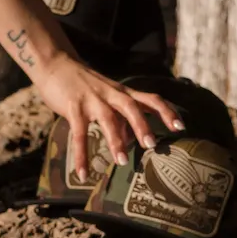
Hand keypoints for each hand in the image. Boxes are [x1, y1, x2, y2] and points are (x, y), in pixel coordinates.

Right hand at [35, 56, 185, 178]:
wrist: (55, 63)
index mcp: (123, 92)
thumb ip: (120, 116)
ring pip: (108, 119)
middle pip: (132, 107)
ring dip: (116, 140)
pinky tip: (82, 174)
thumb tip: (130, 141)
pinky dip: (81, 155)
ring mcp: (92, 99)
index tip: (180, 126)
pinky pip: (78, 134)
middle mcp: (111, 94)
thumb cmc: (84, 84)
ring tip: (121, 162)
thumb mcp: (107, 97)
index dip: (167, 111)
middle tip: (151, 145)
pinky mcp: (73, 107)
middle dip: (143, 125)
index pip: (151, 99)